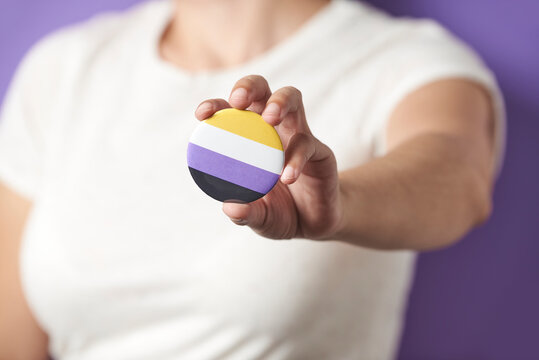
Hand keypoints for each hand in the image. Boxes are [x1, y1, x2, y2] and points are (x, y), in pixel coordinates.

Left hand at [195, 75, 341, 239]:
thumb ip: (247, 214)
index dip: (215, 105)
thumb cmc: (280, 213)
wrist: (314, 226)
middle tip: (238, 101)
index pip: (230, 112)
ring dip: (279, 102)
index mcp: (250, 138)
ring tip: (270, 118)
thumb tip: (230, 207)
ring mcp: (299, 136)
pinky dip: (296, 157)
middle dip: (249, 87)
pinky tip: (287, 177)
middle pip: (262, 90)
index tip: (202, 114)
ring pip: (292, 100)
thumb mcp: (260, 218)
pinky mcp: (321, 152)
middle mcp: (273, 130)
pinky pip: (308, 144)